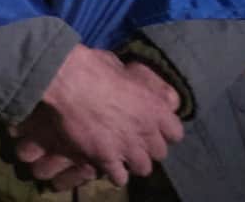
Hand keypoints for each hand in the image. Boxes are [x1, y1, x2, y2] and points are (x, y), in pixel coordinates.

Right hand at [9, 45, 183, 187]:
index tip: (153, 124)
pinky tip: (105, 160)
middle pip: (160, 152)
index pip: (176, 132)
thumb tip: (136, 85)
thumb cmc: (94, 67)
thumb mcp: (123, 67)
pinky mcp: (106, 159)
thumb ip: (136, 83)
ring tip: (121, 151)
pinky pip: (119, 178)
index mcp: (155, 107)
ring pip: (143, 168)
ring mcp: (127, 148)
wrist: (69, 82)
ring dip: (133, 160)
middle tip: (134, 136)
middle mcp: (146, 131)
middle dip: (148, 145)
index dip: (164, 129)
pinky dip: (114, 171)